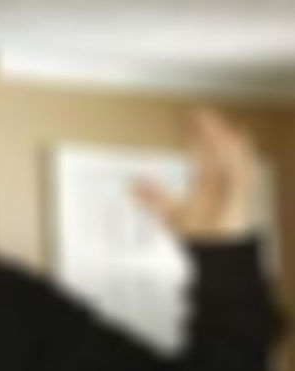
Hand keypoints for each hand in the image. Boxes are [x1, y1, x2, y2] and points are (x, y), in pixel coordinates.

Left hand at [134, 108, 255, 240]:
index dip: (197, 136)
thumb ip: (153, 196)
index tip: (190, 120)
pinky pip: (243, 170)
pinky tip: (235, 139)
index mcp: (207, 184)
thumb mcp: (169, 211)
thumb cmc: (199, 237)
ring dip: (223, 138)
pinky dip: (240, 155)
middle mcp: (221, 183)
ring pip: (231, 155)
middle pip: (218, 150)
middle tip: (199, 112)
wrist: (212, 254)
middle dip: (211, 130)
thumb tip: (132, 184)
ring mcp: (233, 187)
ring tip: (212, 122)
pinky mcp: (242, 195)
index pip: (203, 154)